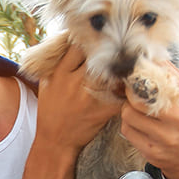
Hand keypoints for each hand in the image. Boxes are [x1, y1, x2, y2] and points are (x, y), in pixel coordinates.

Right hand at [35, 45, 121, 159]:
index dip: (87, 40)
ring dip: (121, 66)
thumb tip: (66, 42)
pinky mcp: (104, 109)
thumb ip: (55, 64)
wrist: (55, 141)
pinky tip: (131, 82)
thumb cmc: (50, 111)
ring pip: (113, 71)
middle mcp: (75, 82)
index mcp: (60, 74)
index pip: (77, 46)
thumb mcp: (46, 84)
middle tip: (118, 44)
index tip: (95, 38)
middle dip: (107, 50)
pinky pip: (122, 93)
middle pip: (97, 55)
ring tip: (129, 60)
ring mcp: (90, 96)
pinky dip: (128, 87)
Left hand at [122, 62, 178, 178]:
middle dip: (130, 95)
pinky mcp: (152, 150)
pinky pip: (126, 131)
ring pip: (127, 114)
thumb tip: (150, 56)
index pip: (155, 77)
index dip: (139, 74)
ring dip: (128, 112)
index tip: (134, 75)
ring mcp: (164, 136)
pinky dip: (128, 126)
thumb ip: (171, 76)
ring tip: (139, 114)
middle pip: (136, 97)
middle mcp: (177, 116)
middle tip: (134, 96)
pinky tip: (139, 127)